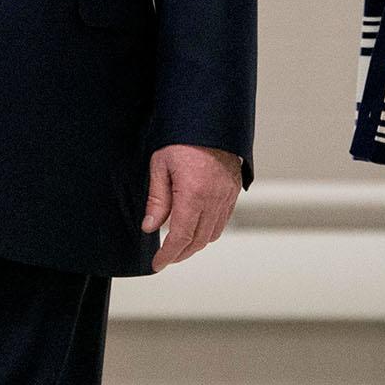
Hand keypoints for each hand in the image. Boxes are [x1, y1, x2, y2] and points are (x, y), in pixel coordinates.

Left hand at [141, 144, 241, 270]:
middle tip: (165, 257)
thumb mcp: (160, 165)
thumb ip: (157, 199)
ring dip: (195, 244)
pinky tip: (196, 226)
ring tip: (179, 244)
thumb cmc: (183, 138)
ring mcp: (226, 196)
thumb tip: (150, 226)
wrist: (212, 120)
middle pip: (197, 241)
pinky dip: (209, 230)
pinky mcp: (234, 191)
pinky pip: (223, 220)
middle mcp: (213, 200)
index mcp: (193, 195)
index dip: (168, 255)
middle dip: (180, 254)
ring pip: (212, 234)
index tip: (157, 264)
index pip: (180, 237)